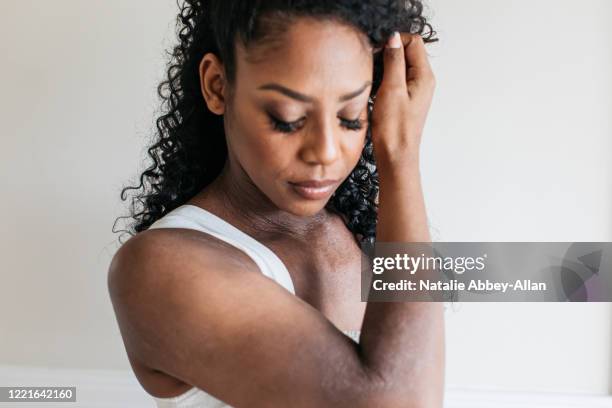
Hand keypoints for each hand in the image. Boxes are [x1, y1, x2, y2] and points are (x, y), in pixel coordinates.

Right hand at [370, 32, 435, 172]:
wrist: (395, 156)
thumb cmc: (394, 128)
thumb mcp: (392, 90)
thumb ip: (393, 61)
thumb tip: (394, 38)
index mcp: (424, 77)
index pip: (413, 42)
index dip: (394, 42)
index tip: (377, 52)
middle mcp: (422, 81)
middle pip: (407, 52)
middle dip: (388, 53)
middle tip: (372, 65)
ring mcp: (414, 90)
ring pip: (399, 65)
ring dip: (384, 67)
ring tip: (372, 79)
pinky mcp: (404, 98)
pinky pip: (395, 79)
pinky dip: (383, 78)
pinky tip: (374, 89)